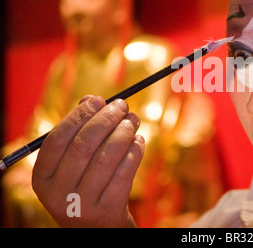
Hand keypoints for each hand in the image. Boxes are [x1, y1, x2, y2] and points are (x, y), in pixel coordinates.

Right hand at [32, 95, 144, 226]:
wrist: (96, 225)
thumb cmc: (84, 181)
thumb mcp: (71, 162)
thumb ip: (77, 129)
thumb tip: (91, 100)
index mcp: (42, 177)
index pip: (57, 139)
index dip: (79, 115)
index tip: (98, 99)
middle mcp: (59, 192)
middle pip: (84, 145)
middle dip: (106, 119)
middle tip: (122, 105)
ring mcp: (83, 203)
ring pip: (107, 157)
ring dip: (124, 132)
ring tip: (133, 120)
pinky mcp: (108, 209)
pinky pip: (125, 172)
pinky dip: (135, 151)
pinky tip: (138, 140)